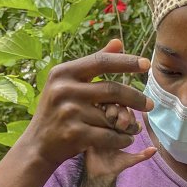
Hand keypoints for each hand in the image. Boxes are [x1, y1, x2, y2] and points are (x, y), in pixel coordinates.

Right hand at [21, 39, 152, 168]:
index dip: (126, 62)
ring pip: (112, 116)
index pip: (101, 62)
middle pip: (112, 89)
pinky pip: (109, 136)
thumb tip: (118, 42)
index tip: (146, 64)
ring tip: (134, 127)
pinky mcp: (74, 134)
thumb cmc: (57, 110)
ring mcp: (68, 112)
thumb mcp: (68, 83)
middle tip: (150, 105)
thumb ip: (93, 63)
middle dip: (136, 98)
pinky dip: (121, 139)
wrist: (37, 145)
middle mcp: (64, 90)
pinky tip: (125, 139)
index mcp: (62, 73)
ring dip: (128, 124)